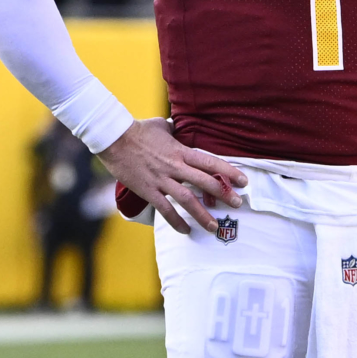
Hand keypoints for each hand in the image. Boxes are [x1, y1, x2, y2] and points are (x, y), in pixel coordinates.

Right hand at [100, 119, 245, 234]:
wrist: (113, 138)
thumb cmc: (137, 130)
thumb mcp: (160, 126)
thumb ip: (173, 130)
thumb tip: (175, 126)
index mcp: (181, 151)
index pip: (211, 162)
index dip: (229, 172)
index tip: (243, 181)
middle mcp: (175, 167)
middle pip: (205, 182)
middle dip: (223, 195)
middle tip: (237, 205)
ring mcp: (161, 180)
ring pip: (187, 200)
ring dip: (202, 215)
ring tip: (213, 226)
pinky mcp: (148, 190)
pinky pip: (165, 209)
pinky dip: (176, 221)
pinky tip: (185, 231)